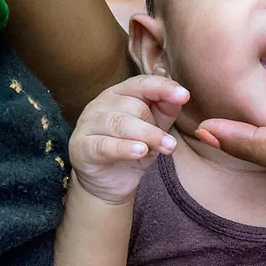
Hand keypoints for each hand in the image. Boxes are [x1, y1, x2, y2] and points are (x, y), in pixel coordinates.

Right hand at [70, 75, 188, 203]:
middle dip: (156, 126)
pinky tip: (140, 151)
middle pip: (133, 106)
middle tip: (170, 145)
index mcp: (118, 94)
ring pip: (120, 124)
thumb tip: (181, 95)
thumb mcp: (154, 129)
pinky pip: (104, 145)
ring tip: (166, 148)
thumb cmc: (132, 149)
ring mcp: (88, 124)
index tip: (184, 95)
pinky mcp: (81, 147)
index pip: (141, 83)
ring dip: (148, 136)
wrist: (108, 182)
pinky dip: (124, 148)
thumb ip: (166, 110)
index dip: (163, 87)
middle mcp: (100, 104)